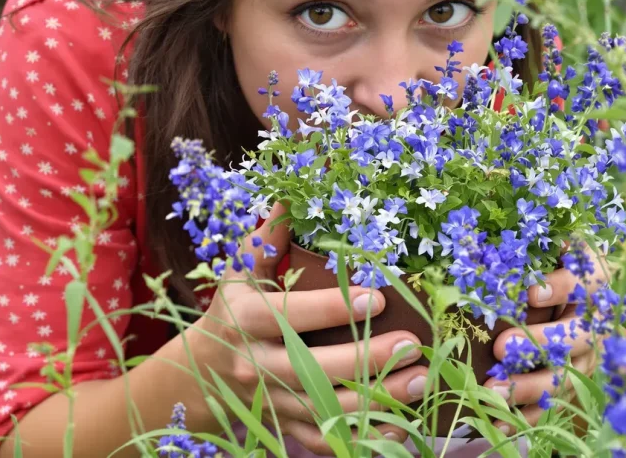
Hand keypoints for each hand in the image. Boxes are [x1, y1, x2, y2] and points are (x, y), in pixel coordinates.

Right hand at [197, 204, 427, 453]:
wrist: (202, 372)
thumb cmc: (233, 310)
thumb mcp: (241, 271)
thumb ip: (269, 237)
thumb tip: (293, 191)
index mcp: (249, 320)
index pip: (294, 315)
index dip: (335, 308)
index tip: (377, 296)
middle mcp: (258, 365)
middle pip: (316, 370)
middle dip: (368, 359)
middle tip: (413, 345)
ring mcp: (273, 402)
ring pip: (328, 409)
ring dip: (379, 400)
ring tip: (422, 380)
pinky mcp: (286, 426)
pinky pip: (327, 440)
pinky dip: (364, 437)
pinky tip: (401, 424)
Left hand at [487, 244, 609, 434]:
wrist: (574, 288)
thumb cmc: (550, 258)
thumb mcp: (548, 243)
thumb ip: (533, 243)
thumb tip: (497, 240)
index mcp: (593, 277)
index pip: (586, 282)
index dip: (563, 288)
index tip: (532, 292)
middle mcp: (597, 318)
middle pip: (577, 335)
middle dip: (540, 343)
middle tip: (503, 347)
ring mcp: (589, 352)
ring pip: (567, 374)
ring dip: (529, 385)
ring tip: (492, 390)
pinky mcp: (576, 378)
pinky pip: (556, 400)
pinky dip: (528, 411)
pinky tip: (500, 418)